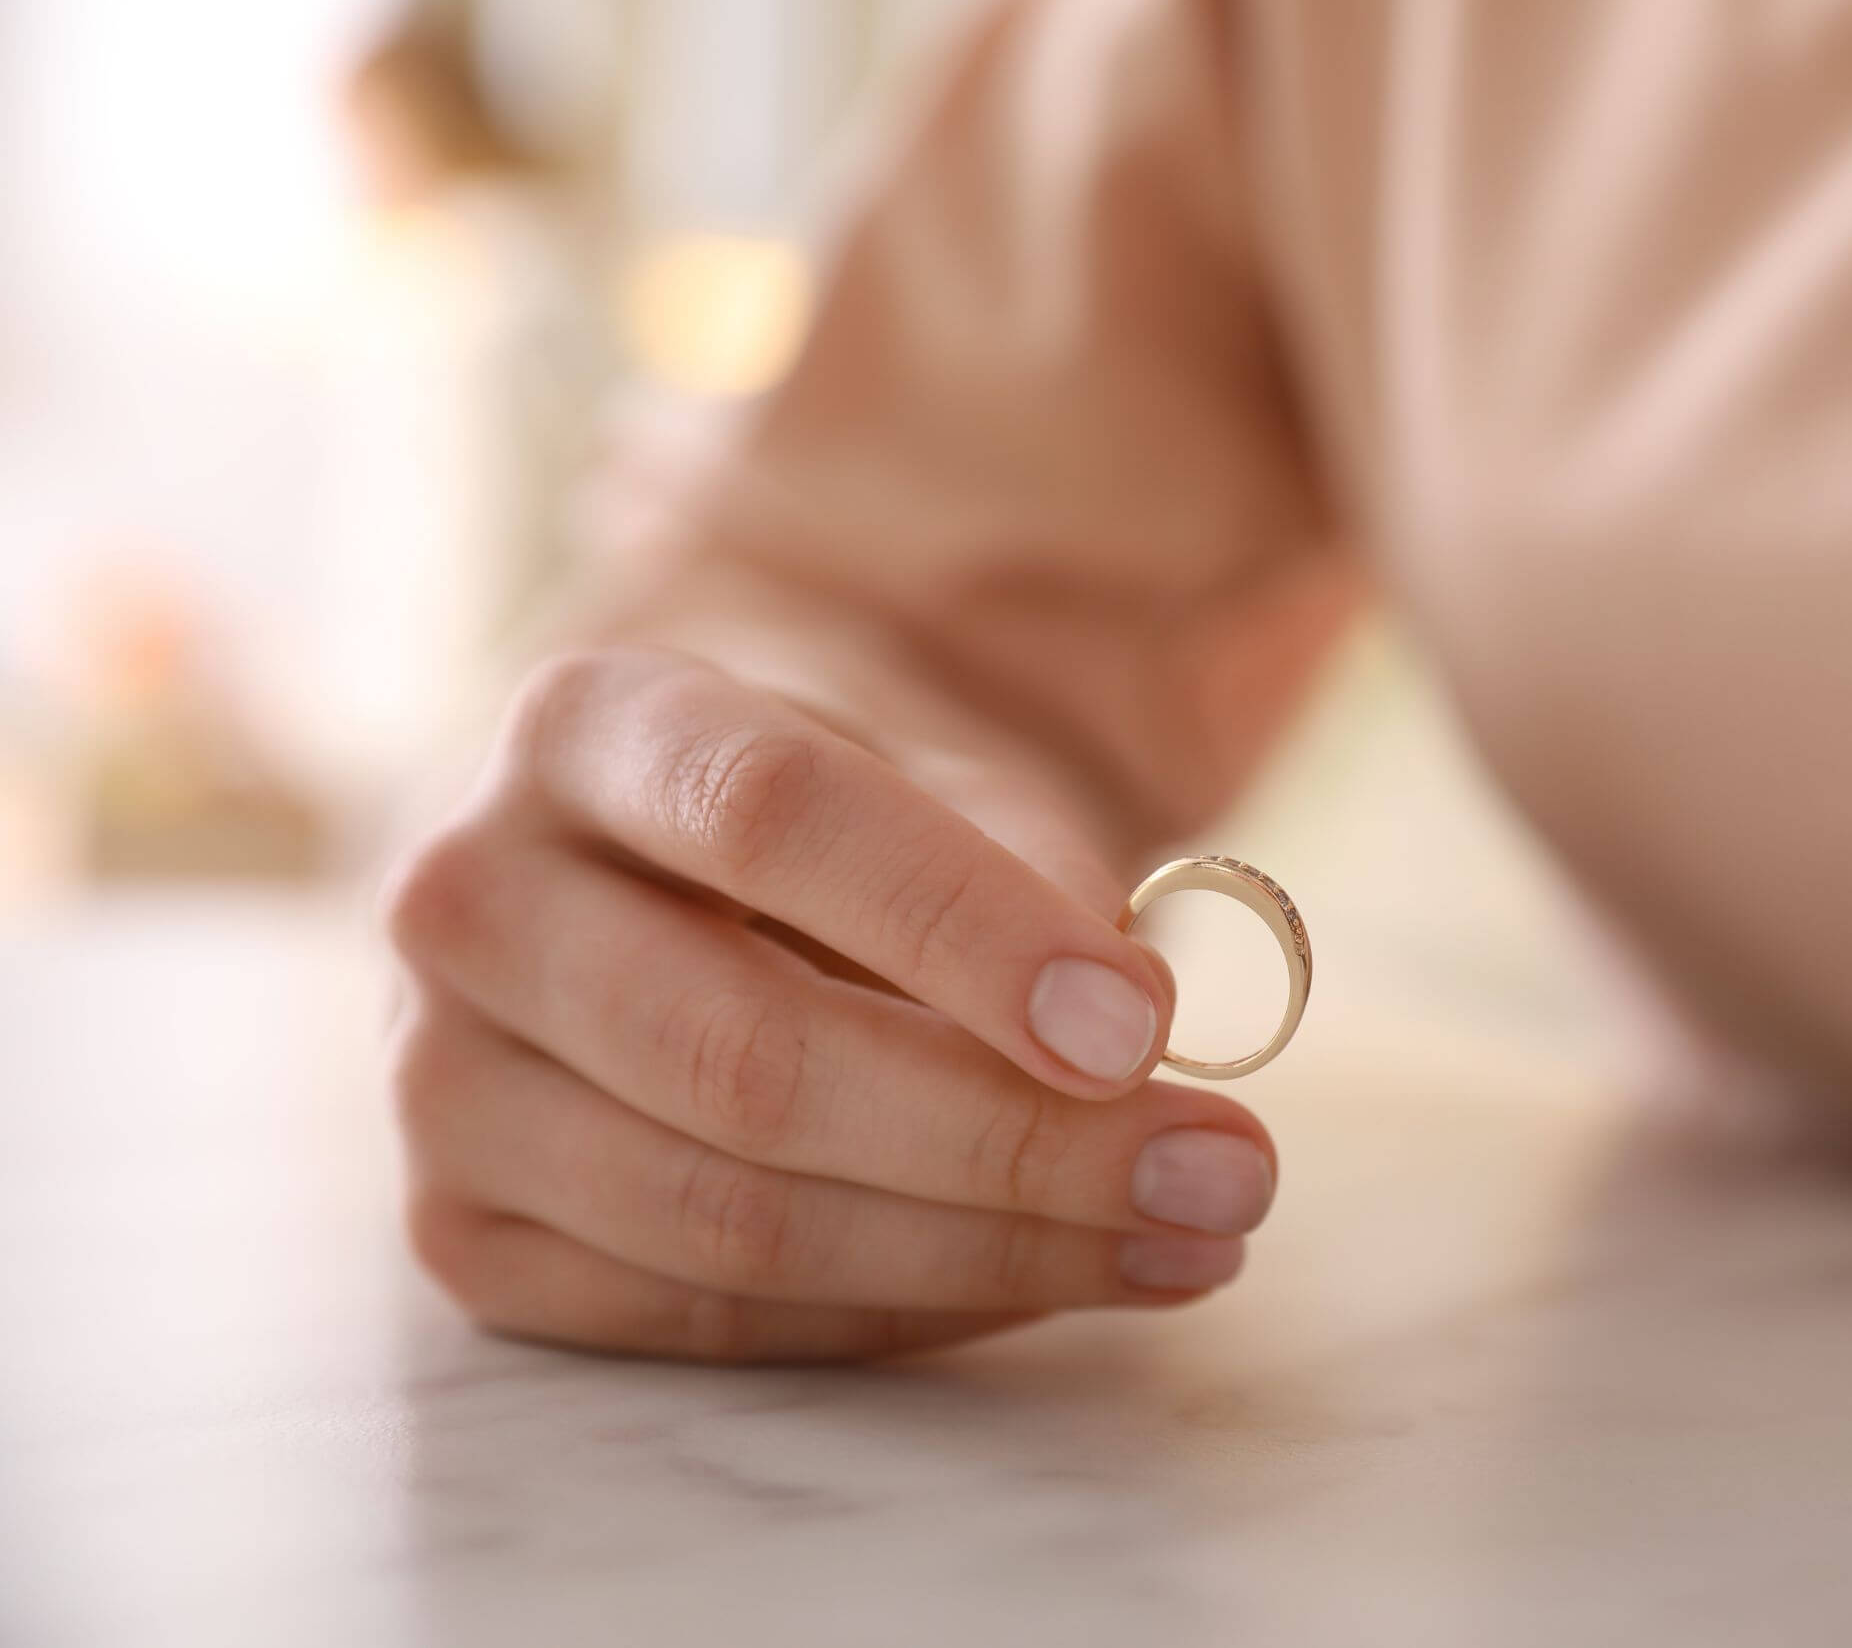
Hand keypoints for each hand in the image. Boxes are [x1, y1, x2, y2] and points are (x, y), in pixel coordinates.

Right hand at [382, 646, 1275, 1360]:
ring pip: (728, 1217)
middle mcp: (467, 896)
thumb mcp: (930, 772)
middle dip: (1014, 1139)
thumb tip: (1133, 1048)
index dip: (964, 929)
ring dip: (987, 1250)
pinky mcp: (464, 1230)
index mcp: (585, 723)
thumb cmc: (831, 814)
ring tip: (1185, 1236)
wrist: (656, 868)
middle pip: (746, 1055)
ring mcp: (437, 1080)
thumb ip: (1024, 873)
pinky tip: (1049, 1273)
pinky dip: (899, 1311)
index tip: (1145, 1027)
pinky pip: (700, 1318)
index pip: (773, 816)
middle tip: (1226, 1171)